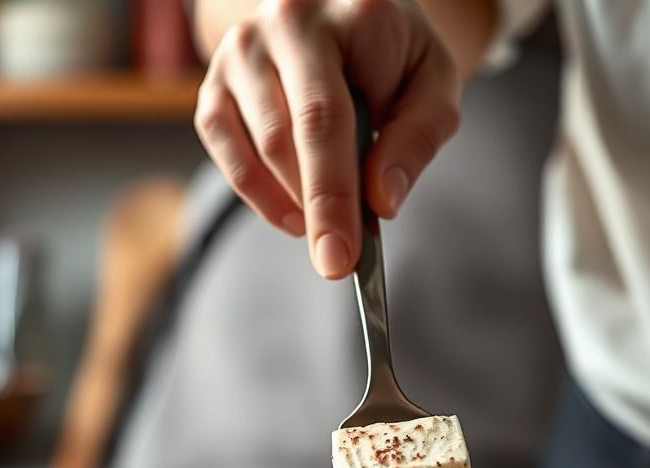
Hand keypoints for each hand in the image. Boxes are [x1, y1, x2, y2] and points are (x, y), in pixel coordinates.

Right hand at [194, 0, 461, 278]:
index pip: (327, 119)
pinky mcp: (216, 82)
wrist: (343, 14)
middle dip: (314, 211)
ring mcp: (240, 51)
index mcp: (345, 13)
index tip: (341, 256)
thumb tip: (382, 200)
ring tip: (329, 222)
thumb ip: (417, 139)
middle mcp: (282, 23)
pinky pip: (224, 150)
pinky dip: (259, 193)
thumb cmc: (394, 55)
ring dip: (293, 201)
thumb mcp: (433, 85)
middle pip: (283, 139)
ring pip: (257, 151)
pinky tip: (293, 212)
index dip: (332, 196)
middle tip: (337, 261)